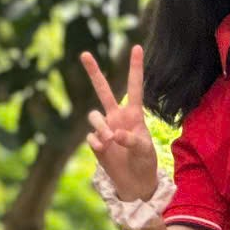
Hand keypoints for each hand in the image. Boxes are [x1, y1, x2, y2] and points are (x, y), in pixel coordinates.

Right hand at [80, 46, 160, 201]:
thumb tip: (114, 135)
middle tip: (84, 53)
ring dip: (100, 127)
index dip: (135, 67)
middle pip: (103, 90)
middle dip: (93, 72)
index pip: (134, 87)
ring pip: (93, 116)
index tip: (136, 47)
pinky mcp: (95, 142)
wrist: (134, 182)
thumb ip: (132, 140)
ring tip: (111, 140)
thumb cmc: (144, 162)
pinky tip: (105, 150)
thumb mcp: (144, 150)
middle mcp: (117, 117)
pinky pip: (91, 137)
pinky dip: (97, 143)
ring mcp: (105, 128)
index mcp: (134, 114)